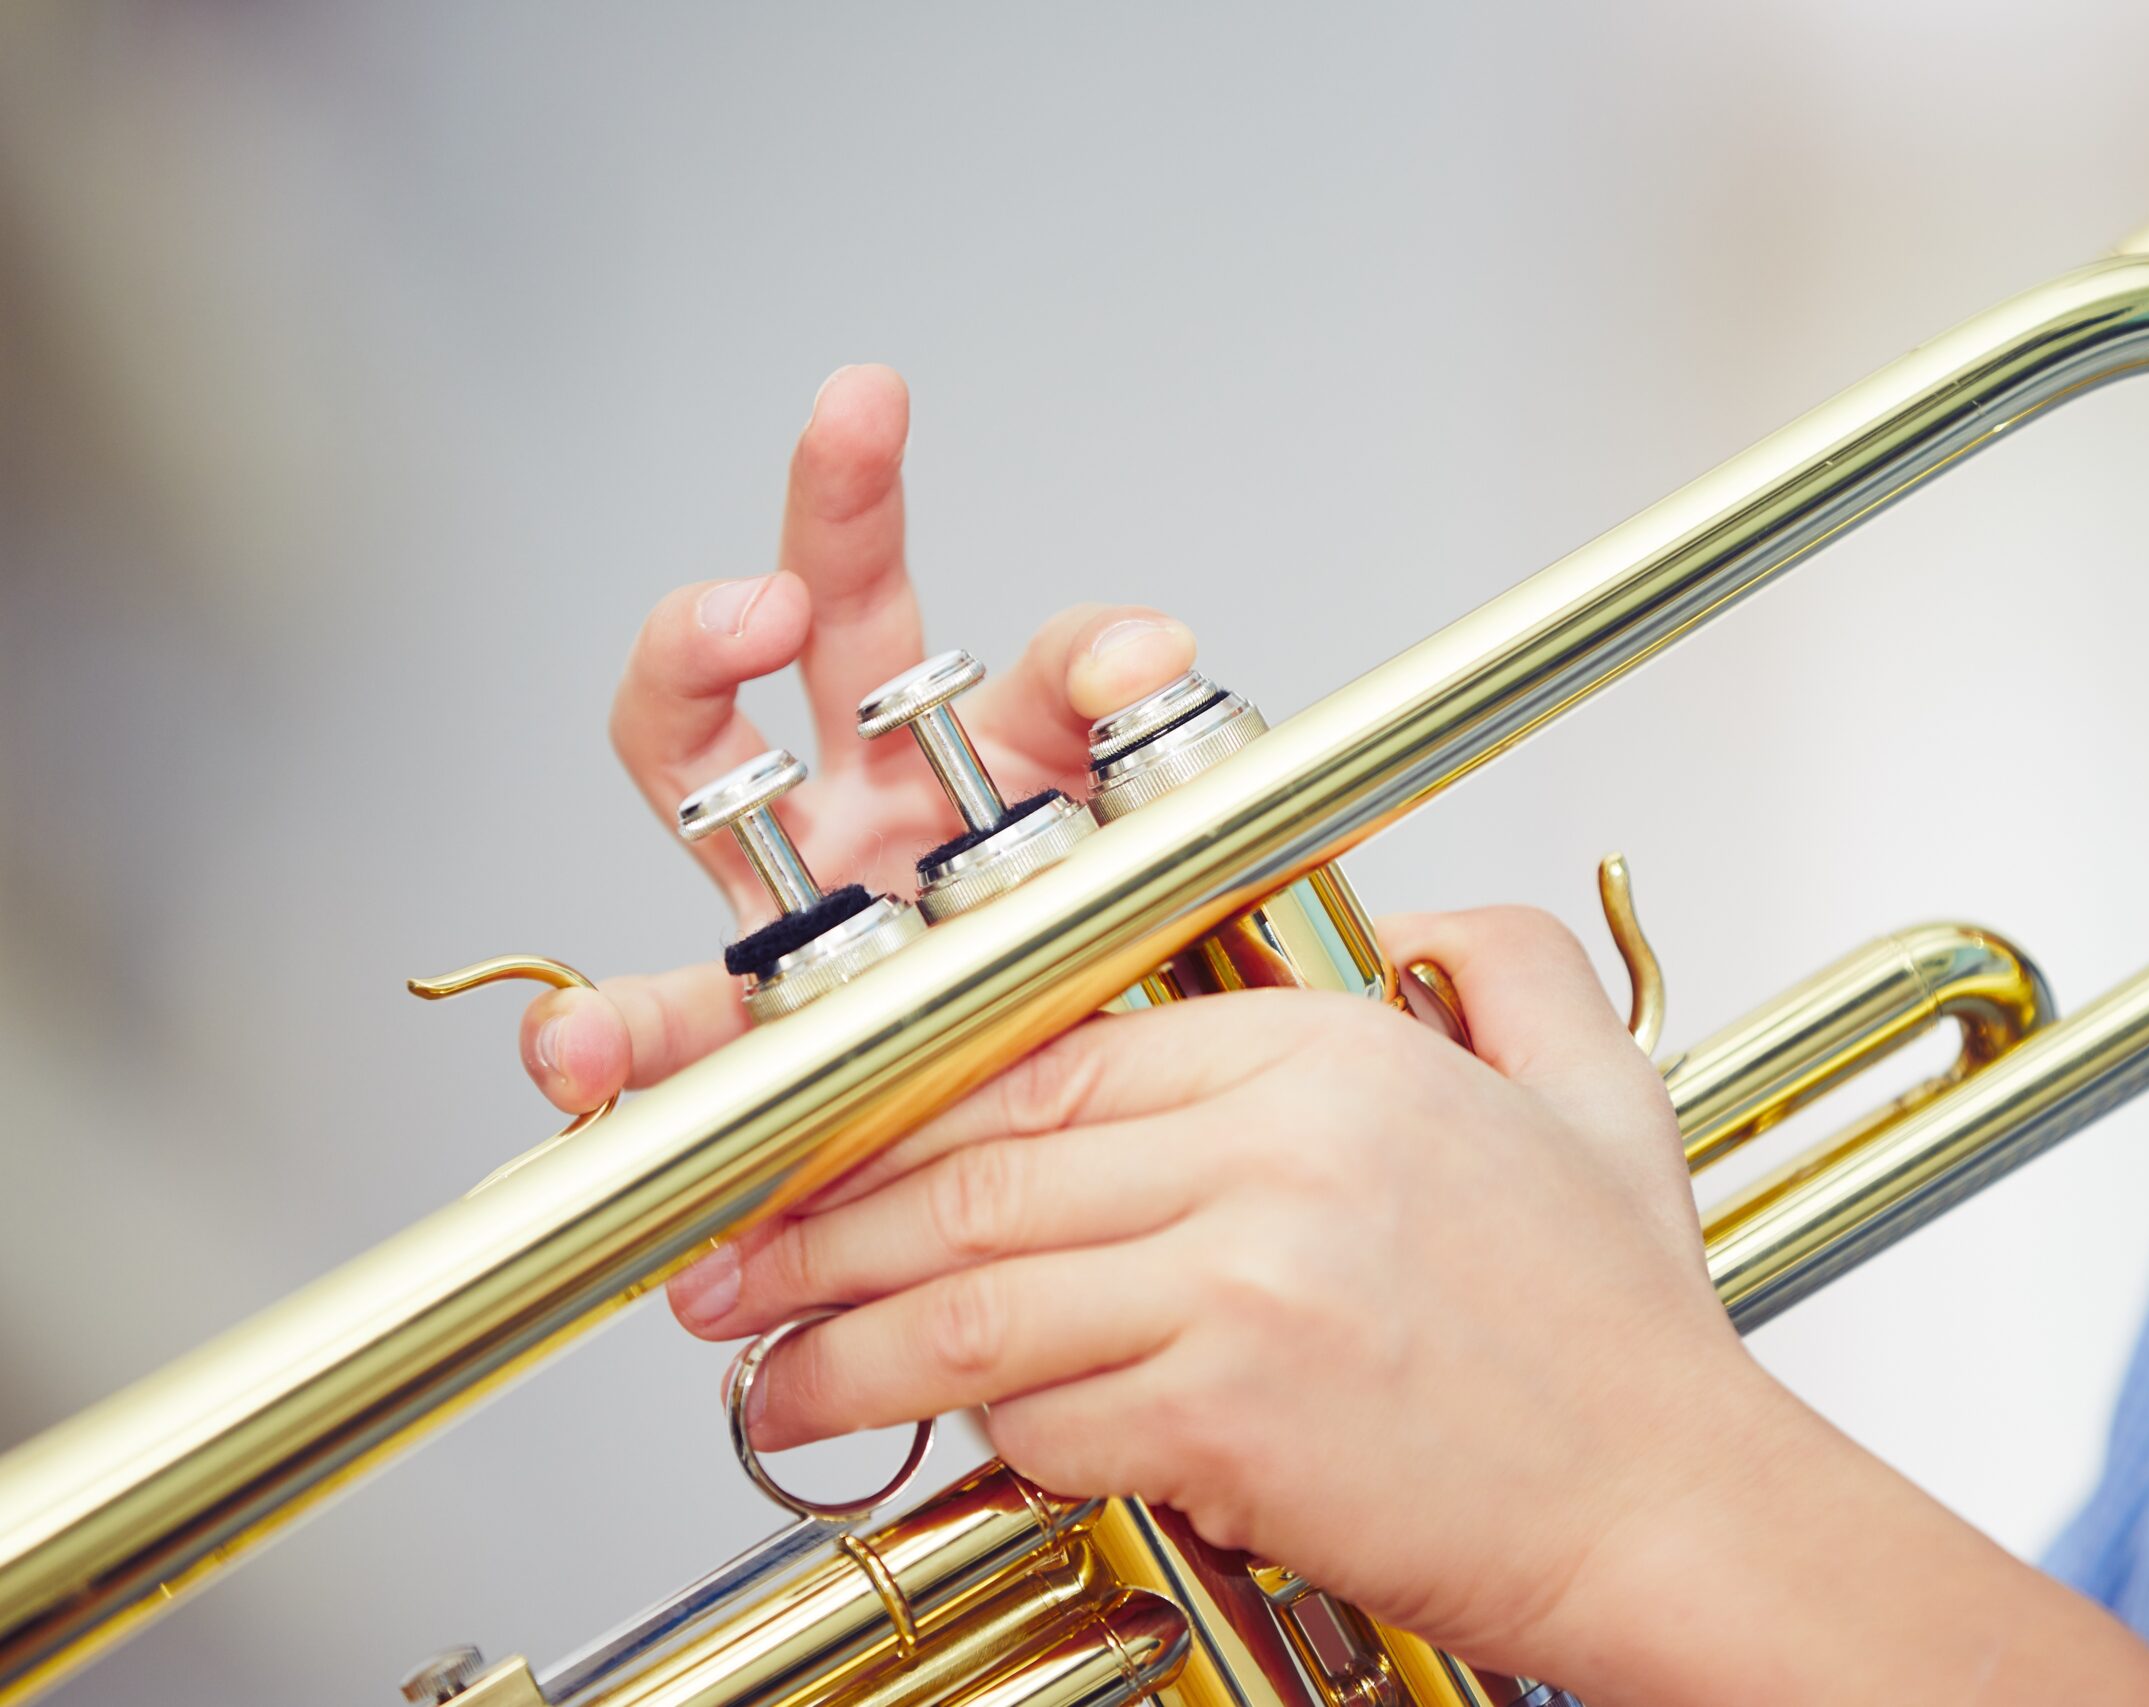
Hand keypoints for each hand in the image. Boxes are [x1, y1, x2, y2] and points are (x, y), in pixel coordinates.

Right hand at [517, 363, 1197, 1112]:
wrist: (1066, 1155)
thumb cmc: (1101, 1001)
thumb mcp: (1154, 873)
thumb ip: (1159, 751)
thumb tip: (1159, 652)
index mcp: (1009, 762)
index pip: (1053, 668)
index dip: (1096, 653)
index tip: (1145, 664)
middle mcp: (887, 793)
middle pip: (837, 611)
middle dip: (844, 503)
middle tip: (861, 415)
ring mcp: (802, 889)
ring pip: (701, 746)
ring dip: (691, 659)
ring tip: (729, 623)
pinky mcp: (751, 1022)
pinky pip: (660, 1022)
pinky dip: (599, 1032)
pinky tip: (571, 1051)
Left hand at [665, 903, 1737, 1678]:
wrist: (1679, 1509)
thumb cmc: (1622, 1336)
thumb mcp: (1595, 1092)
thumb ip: (1501, 962)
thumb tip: (1419, 922)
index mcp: (1330, 1055)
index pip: (1052, 1055)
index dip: (911, 1111)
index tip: (834, 1151)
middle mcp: (1276, 1149)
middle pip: (981, 1172)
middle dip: (826, 1231)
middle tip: (740, 1270)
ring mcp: (1247, 1279)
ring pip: (976, 1301)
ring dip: (846, 1352)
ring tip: (774, 1382)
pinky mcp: (1229, 1415)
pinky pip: (1046, 1422)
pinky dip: (988, 1448)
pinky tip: (938, 1458)